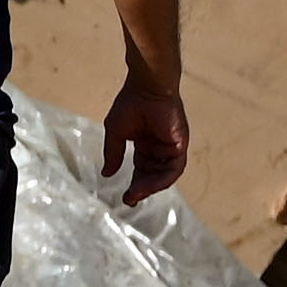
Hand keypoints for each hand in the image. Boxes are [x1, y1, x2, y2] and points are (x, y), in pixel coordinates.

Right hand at [102, 72, 189, 206]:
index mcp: (146, 144)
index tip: (125, 197)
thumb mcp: (116, 132)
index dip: (135, 183)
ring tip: (137, 193)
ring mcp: (171, 147)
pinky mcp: (180, 145)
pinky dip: (164, 178)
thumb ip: (113, 153)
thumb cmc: (131, 103)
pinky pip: (175, 167)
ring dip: (152, 186)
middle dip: (142, 188)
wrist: (147, 87)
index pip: (142, 170)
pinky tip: (151, 185)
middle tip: (130, 199)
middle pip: (153, 175)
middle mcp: (160, 148)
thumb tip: (107, 174)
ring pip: (165, 174)